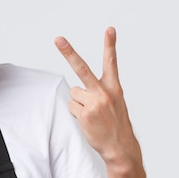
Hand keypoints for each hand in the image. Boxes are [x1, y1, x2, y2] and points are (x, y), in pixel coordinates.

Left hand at [54, 27, 139, 166]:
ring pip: (74, 93)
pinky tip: (88, 121)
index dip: (110, 45)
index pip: (111, 62)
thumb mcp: (115, 103)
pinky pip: (71, 106)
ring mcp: (94, 103)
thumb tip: (76, 90)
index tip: (110, 29)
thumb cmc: (115, 124)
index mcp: (114, 88)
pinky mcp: (85, 114)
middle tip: (57, 39)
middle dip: (68, 52)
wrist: (121, 148)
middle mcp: (104, 92)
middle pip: (82, 68)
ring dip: (79, 103)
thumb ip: (99, 91)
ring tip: (92, 114)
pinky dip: (76, 113)